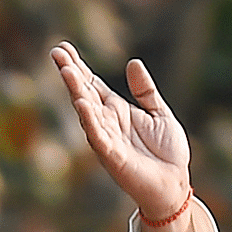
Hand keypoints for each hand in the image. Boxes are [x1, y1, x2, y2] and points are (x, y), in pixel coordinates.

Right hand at [51, 42, 190, 220]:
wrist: (175, 183)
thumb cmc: (167, 152)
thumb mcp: (160, 114)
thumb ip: (145, 91)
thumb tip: (133, 63)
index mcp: (117, 111)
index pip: (93, 84)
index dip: (79, 67)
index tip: (63, 48)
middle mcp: (107, 122)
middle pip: (85, 93)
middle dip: (71, 74)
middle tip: (56, 52)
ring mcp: (107, 139)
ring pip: (87, 112)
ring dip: (77, 91)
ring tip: (67, 71)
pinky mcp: (113, 156)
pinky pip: (98, 136)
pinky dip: (90, 120)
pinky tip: (82, 104)